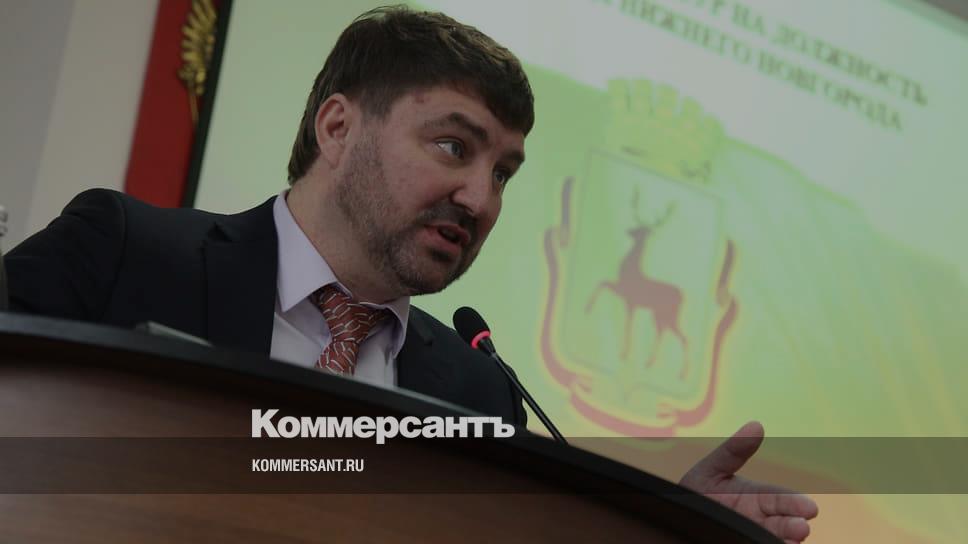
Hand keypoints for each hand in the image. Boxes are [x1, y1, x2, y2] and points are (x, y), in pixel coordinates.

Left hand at [679, 421, 817, 542]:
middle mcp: (759, 520)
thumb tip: (756, 424)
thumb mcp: (711, 469)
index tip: (810, 508)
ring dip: (784, 539)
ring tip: (792, 540)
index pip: (780, 499)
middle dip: (792, 525)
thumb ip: (733, 451)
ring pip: (772, 538)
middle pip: (781, 523)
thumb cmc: (696, 492)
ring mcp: (750, 536)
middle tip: (802, 527)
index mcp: (757, 498)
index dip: (794, 504)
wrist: (673, 519)